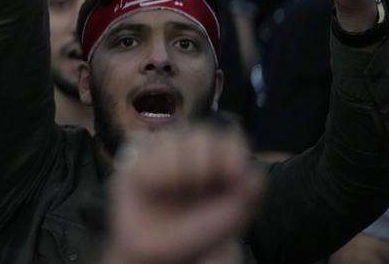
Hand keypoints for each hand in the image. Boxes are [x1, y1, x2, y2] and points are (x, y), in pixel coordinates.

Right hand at [104, 126, 261, 263]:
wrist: (162, 254)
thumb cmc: (199, 235)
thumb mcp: (236, 215)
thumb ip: (251, 187)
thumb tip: (244, 165)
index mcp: (221, 164)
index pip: (230, 140)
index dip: (231, 153)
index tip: (231, 175)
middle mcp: (193, 155)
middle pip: (202, 136)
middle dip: (203, 164)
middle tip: (197, 187)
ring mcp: (165, 155)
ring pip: (173, 140)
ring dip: (177, 171)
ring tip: (173, 192)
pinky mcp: (138, 161)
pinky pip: (147, 154)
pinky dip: (153, 176)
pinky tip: (153, 191)